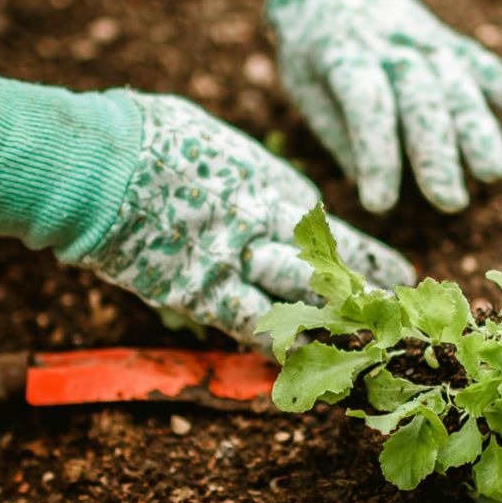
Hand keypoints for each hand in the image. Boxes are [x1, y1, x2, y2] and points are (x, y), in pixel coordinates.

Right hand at [0, 75, 412, 342]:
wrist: (100, 161)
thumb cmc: (142, 134)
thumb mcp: (205, 139)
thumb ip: (231, 168)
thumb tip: (233, 172)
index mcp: (269, 181)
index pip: (327, 228)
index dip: (362, 254)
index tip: (395, 272)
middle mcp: (267, 223)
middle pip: (330, 266)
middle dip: (367, 294)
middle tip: (401, 317)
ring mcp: (239, 260)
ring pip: (305, 300)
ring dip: (337, 326)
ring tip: (371, 347)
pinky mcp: (203, 292)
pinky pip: (253, 327)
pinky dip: (277, 348)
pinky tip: (301, 368)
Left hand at [242, 0, 501, 213]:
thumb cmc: (313, 48)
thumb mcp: (302, 84)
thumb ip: (337, 131)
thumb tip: (372, 183)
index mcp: (342, 53)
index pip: (366, 104)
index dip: (376, 154)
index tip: (380, 204)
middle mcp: (390, 44)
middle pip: (421, 97)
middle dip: (437, 151)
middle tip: (449, 201)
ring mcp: (426, 41)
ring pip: (458, 84)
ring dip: (479, 129)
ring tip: (494, 173)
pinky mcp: (451, 43)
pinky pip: (486, 66)